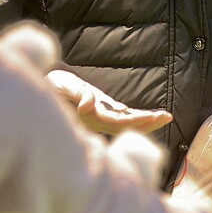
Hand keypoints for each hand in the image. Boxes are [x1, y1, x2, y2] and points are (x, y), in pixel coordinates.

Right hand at [46, 70, 172, 134]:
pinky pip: (126, 118)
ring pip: (128, 124)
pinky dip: (140, 118)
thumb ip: (75, 93)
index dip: (134, 120)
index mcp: (88, 117)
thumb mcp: (59, 86)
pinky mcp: (105, 113)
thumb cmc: (50, 86)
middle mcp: (98, 121)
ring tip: (166, 116)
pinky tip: (155, 117)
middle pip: (126, 126)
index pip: (115, 122)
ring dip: (147, 121)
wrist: (45, 90)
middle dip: (147, 122)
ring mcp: (103, 118)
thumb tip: (88, 104)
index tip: (151, 116)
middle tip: (167, 116)